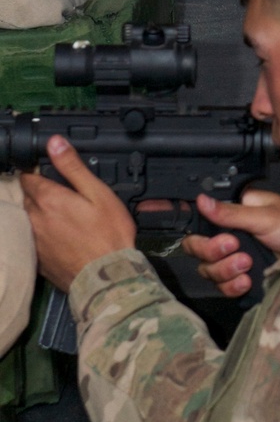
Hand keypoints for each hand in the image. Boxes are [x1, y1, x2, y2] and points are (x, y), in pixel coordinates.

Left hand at [21, 136, 135, 292]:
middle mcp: (35, 219)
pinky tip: (63, 238)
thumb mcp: (97, 193)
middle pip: (29, 197)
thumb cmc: (108, 234)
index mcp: (49, 199)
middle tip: (65, 196)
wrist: (107, 278)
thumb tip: (54, 143)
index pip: (29, 177)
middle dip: (41, 193)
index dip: (39, 172)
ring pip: (31, 218)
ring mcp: (35, 240)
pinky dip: (45, 235)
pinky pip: (35, 239)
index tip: (51, 174)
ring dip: (42, 215)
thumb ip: (72, 167)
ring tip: (66, 217)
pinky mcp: (39, 259)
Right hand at [182, 191, 279, 299]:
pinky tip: (247, 282)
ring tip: (249, 264)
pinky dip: (232, 287)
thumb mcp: (265, 216)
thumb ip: (231, 213)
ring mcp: (234, 259)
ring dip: (226, 270)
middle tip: (237, 249)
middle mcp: (229, 236)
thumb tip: (201, 199)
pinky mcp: (242, 278)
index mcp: (232, 215)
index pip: (199, 227)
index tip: (227, 240)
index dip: (203, 238)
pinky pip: (224, 288)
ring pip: (210, 271)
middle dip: (214, 254)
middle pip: (199, 252)